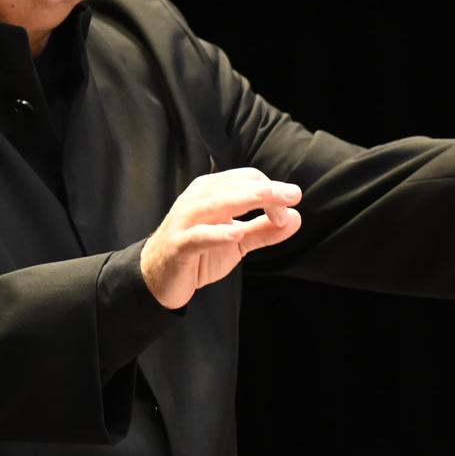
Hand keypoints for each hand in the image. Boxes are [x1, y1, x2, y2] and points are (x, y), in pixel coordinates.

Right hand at [141, 169, 303, 308]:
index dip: (272, 191)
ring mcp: (186, 220)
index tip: (287, 212)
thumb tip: (297, 218)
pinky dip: (218, 233)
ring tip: (272, 204)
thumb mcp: (237, 240)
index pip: (247, 178)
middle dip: (267, 190)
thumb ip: (264, 230)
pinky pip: (199, 236)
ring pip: (218, 203)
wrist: (157, 276)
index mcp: (213, 191)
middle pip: (236, 186)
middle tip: (293, 196)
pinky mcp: (179, 244)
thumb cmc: (198, 253)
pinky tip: (236, 234)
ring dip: (247, 201)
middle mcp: (198, 198)